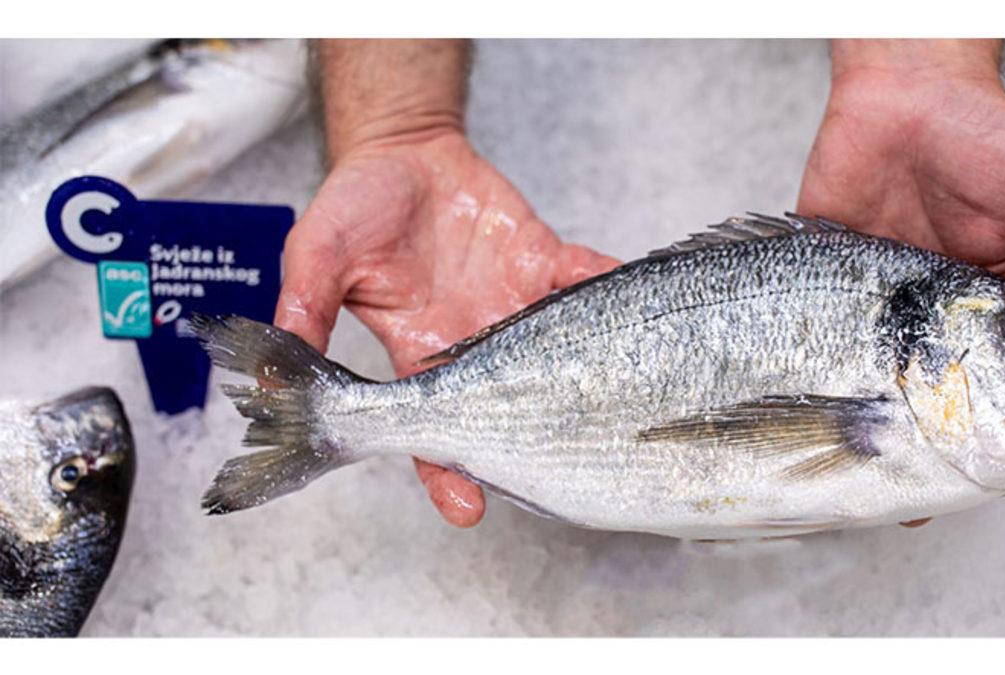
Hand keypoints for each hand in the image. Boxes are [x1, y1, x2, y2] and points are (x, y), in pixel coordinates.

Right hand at [275, 131, 618, 526]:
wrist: (403, 152)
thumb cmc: (358, 205)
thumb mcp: (318, 253)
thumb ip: (306, 308)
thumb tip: (273, 379)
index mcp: (420, 351)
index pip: (435, 427)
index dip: (447, 471)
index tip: (466, 509)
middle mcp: (475, 340)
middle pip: (511, 406)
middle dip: (534, 438)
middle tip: (558, 464)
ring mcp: (514, 303)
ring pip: (560, 353)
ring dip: (586, 371)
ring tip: (611, 394)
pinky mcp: (542, 261)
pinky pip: (581, 277)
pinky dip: (604, 280)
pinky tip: (623, 287)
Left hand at [797, 40, 1004, 523]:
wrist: (905, 83)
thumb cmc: (983, 132)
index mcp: (983, 297)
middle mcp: (924, 307)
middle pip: (930, 394)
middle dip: (936, 451)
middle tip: (935, 502)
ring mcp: (871, 296)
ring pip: (869, 380)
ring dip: (871, 434)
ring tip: (877, 486)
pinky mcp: (822, 273)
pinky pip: (816, 332)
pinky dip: (812, 375)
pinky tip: (809, 417)